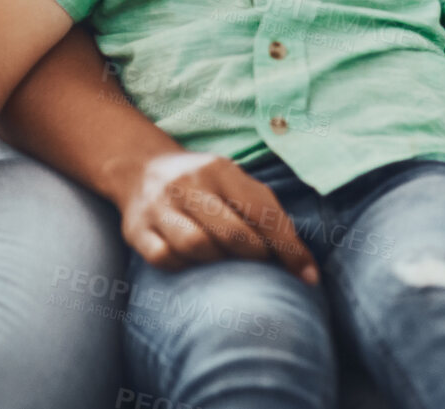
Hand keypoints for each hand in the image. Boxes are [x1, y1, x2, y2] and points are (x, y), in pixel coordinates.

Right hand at [117, 151, 317, 283]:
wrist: (142, 169)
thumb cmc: (205, 184)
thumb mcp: (235, 182)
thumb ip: (265, 212)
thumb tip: (303, 262)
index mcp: (221, 169)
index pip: (262, 210)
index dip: (288, 246)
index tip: (308, 276)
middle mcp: (188, 184)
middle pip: (231, 232)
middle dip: (256, 256)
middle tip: (264, 265)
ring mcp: (159, 207)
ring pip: (195, 246)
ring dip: (220, 263)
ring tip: (229, 264)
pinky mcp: (137, 230)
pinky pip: (164, 258)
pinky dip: (186, 267)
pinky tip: (196, 265)